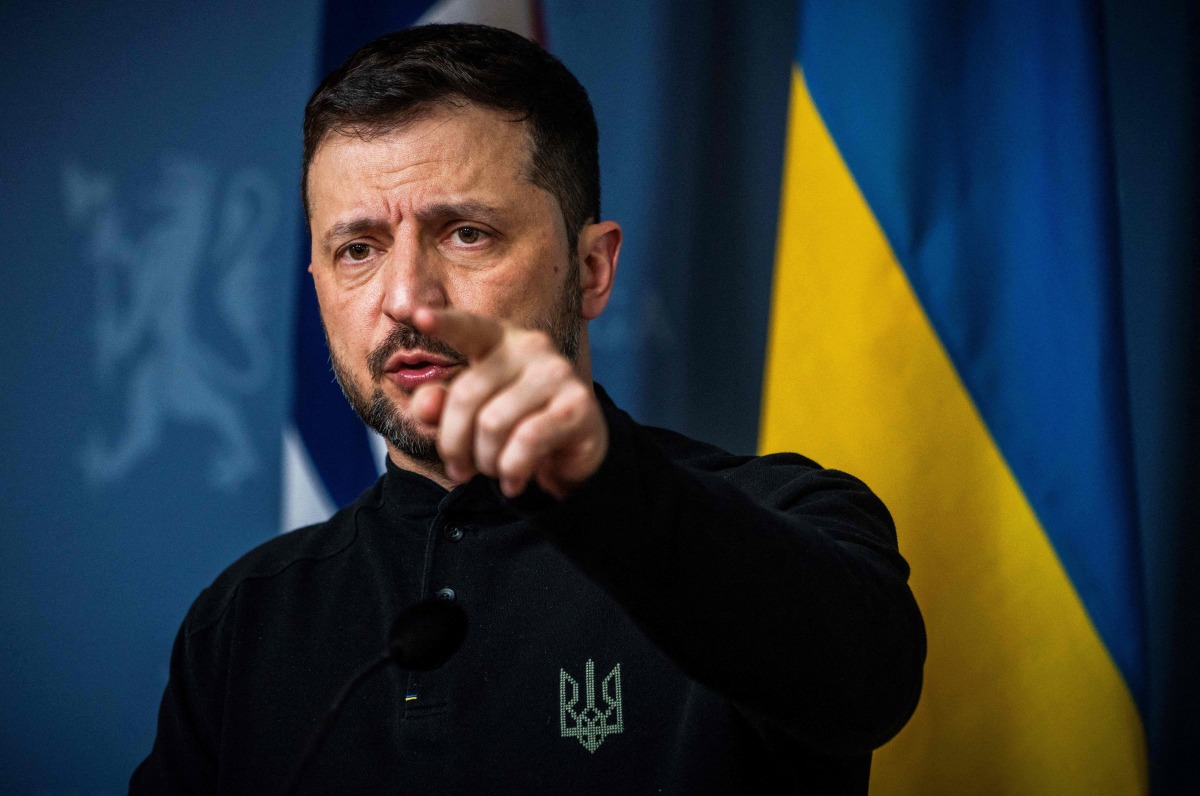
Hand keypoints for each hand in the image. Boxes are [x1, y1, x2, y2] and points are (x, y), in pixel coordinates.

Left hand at [409, 307, 607, 499]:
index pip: (468, 328)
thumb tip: (424, 404)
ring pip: (493, 423)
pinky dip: (512, 469)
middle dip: (455, 443)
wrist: (573, 453)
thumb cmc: (515, 426)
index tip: (416, 315)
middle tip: (461, 470)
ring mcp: (558, 373)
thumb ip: (442, 407)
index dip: (443, 323)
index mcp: (500, 339)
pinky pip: (526, 441)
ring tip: (494, 471)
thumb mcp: (471, 417)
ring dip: (486, 461)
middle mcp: (531, 347)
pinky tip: (513, 481)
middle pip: (466, 395)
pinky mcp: (579, 405)